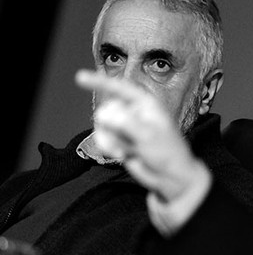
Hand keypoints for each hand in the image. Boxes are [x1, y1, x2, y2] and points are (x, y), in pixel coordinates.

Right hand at [75, 69, 210, 234]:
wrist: (170, 177)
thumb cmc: (168, 153)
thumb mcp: (148, 137)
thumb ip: (126, 123)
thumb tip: (104, 113)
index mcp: (146, 104)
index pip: (121, 88)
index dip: (100, 81)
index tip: (80, 77)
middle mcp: (135, 112)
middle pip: (107, 110)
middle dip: (110, 127)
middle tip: (124, 141)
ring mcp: (127, 127)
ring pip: (102, 126)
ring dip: (110, 140)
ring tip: (124, 151)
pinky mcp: (121, 141)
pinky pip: (103, 139)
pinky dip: (109, 148)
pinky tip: (122, 155)